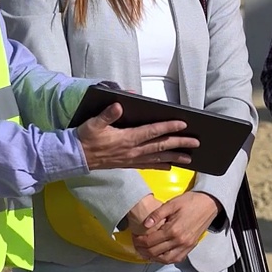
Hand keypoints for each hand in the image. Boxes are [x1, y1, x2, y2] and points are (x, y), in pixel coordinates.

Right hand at [76, 103, 200, 170]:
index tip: (183, 124)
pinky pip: (148, 166)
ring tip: (190, 159)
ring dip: (174, 158)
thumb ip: (107, 114)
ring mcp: (131, 159)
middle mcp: (132, 150)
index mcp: (127, 138)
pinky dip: (161, 165)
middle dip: (179, 144)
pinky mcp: (128, 164)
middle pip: (160, 146)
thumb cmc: (85, 137)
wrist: (76, 157)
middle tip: (196, 142)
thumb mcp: (93, 123)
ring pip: (158, 158)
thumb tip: (120, 104)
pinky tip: (170, 166)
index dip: (168, 127)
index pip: (152, 131)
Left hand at [131, 193, 219, 263]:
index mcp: (173, 230)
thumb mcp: (172, 203)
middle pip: (155, 252)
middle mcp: (179, 241)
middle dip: (142, 250)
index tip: (134, 237)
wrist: (209, 204)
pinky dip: (165, 260)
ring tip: (145, 252)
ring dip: (153, 257)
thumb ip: (157, 214)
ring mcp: (186, 246)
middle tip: (136, 245)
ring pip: (165, 259)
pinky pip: (176, 259)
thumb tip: (145, 224)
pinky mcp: (190, 247)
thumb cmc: (190, 201)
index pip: (150, 241)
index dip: (139, 241)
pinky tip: (159, 255)